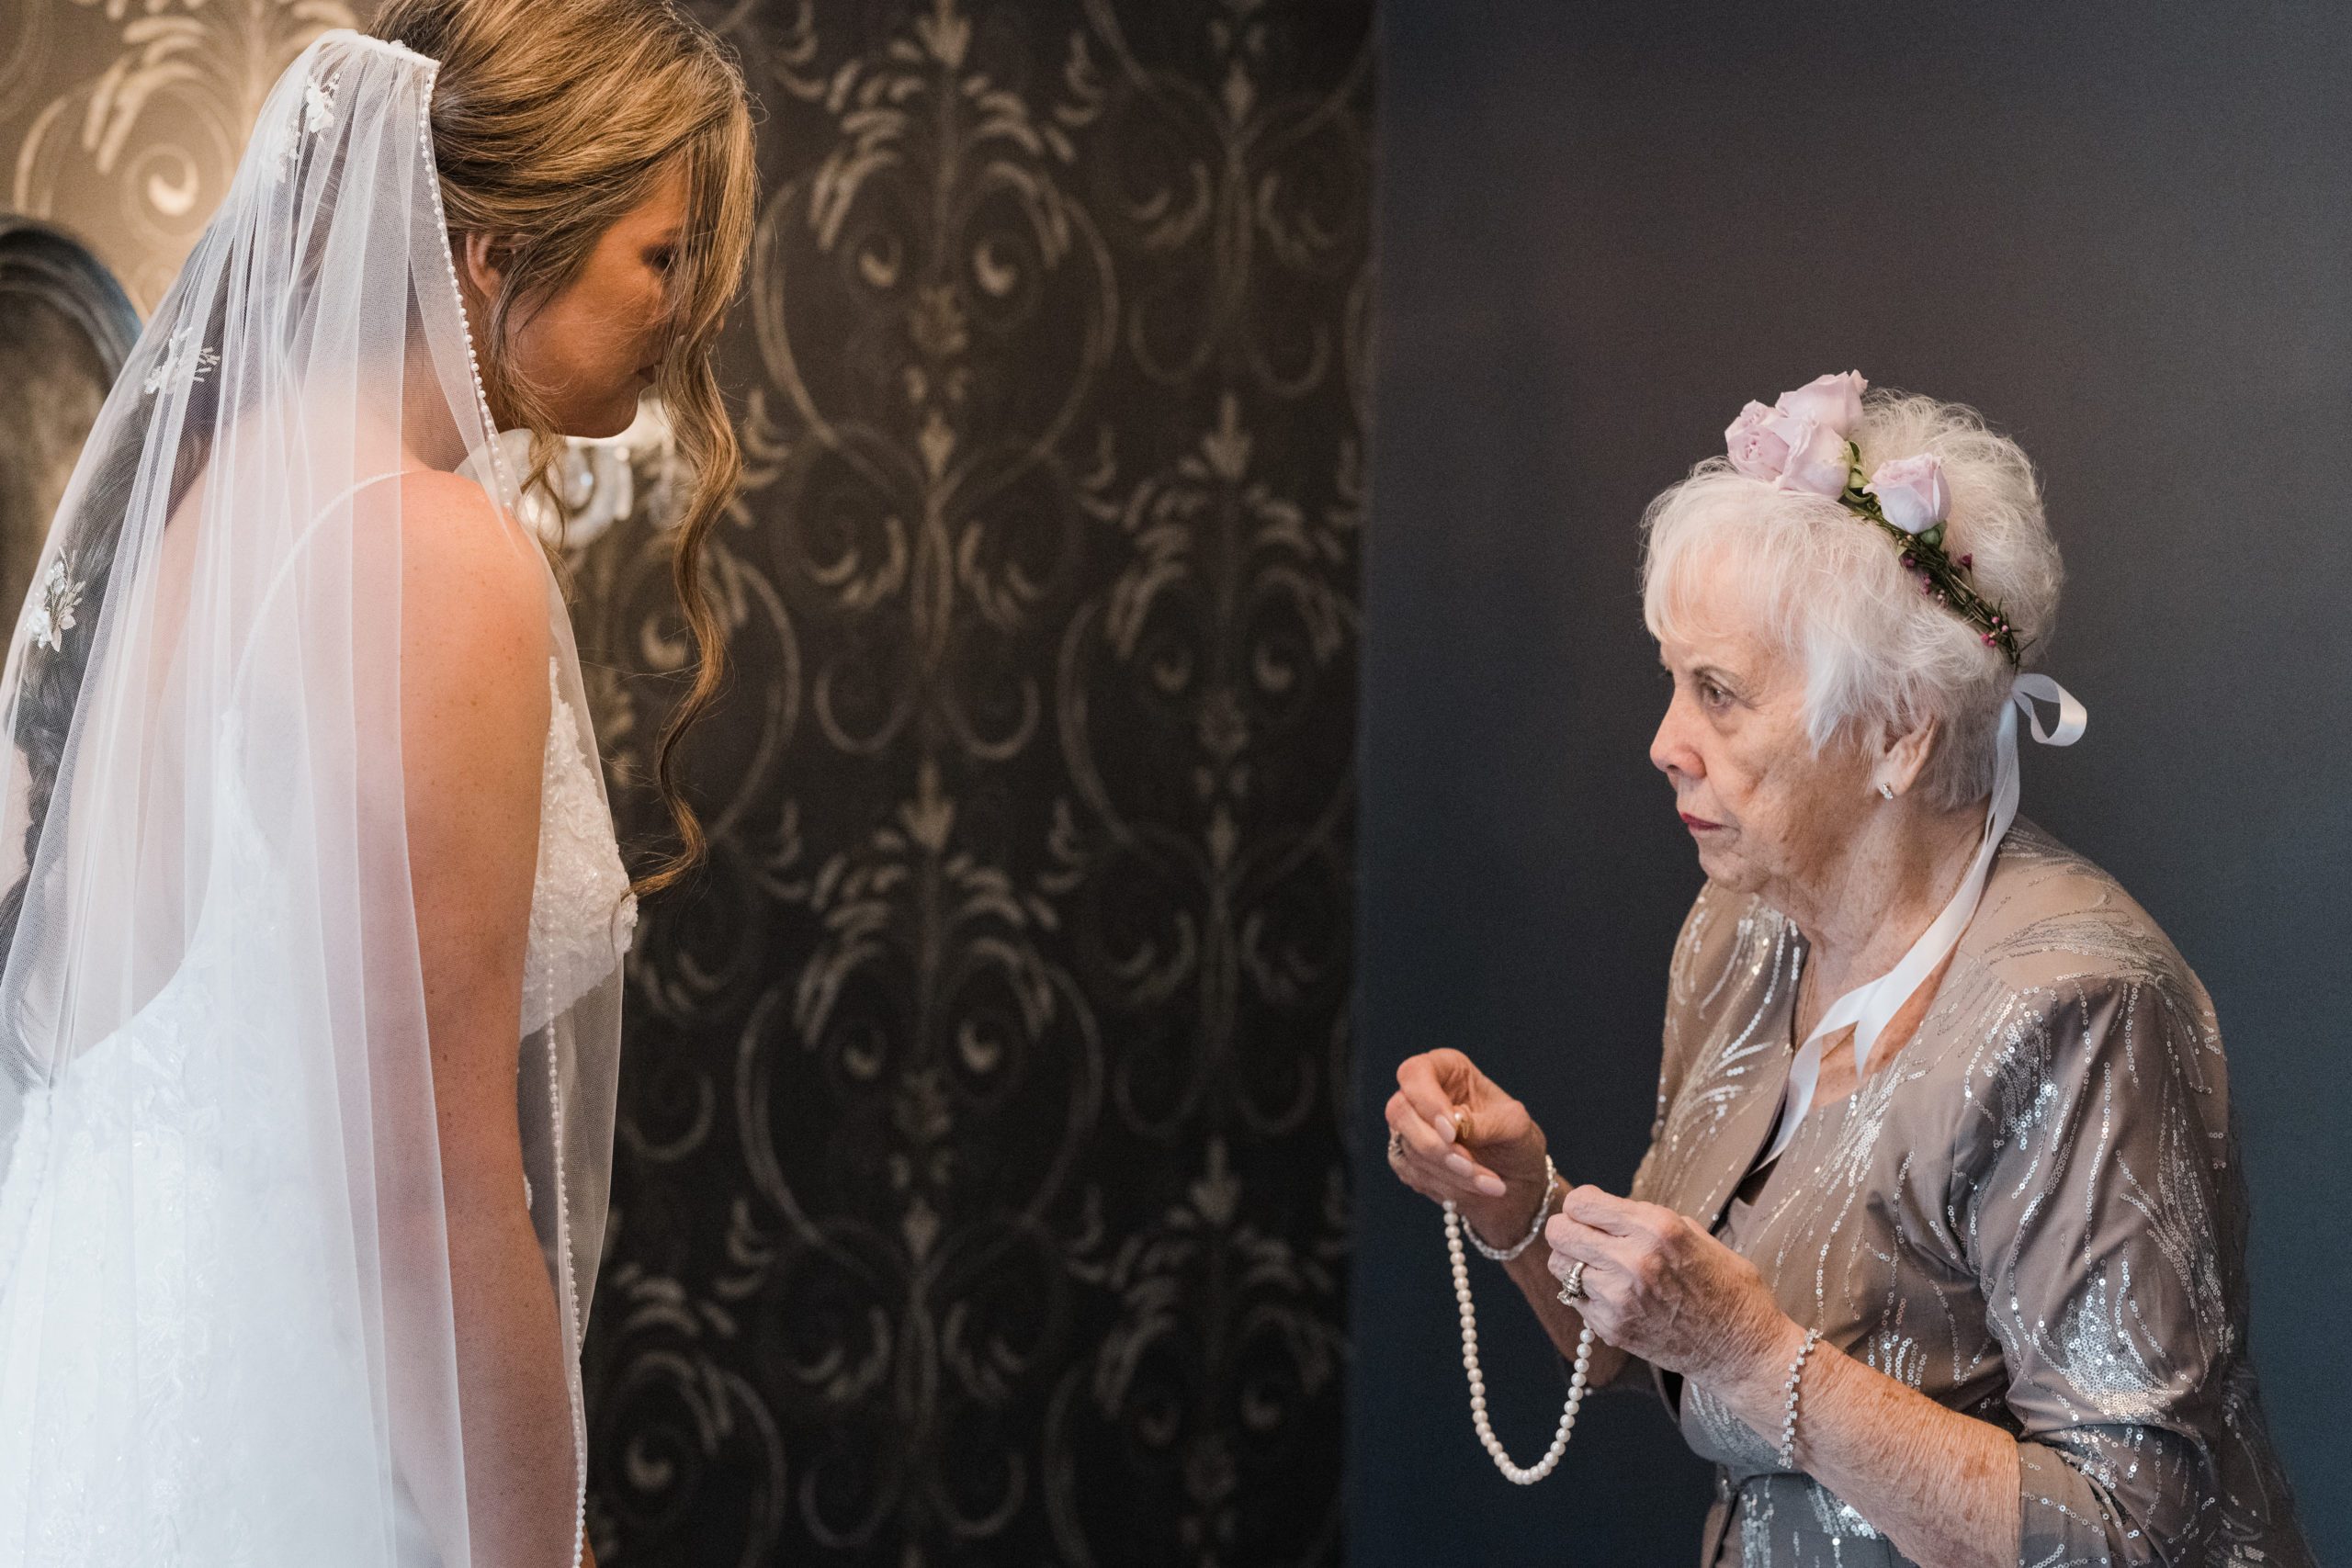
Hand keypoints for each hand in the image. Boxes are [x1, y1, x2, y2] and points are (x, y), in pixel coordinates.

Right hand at [1384, 1049, 1550, 1243]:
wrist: (1517, 1179)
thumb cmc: (1516, 1140)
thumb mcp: (1515, 1125)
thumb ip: (1487, 1122)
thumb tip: (1455, 1124)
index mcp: (1447, 1070)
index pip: (1415, 1072)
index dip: (1426, 1101)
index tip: (1451, 1132)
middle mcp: (1421, 1096)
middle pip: (1400, 1112)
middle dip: (1435, 1146)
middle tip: (1470, 1163)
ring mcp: (1409, 1129)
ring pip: (1411, 1149)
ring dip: (1452, 1172)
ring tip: (1491, 1182)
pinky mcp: (1407, 1160)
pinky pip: (1415, 1174)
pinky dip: (1449, 1186)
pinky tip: (1479, 1188)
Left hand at [1542, 1185, 1798, 1393]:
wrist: (1744, 1350)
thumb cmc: (1727, 1288)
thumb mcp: (1695, 1234)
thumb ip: (1646, 1219)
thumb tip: (1606, 1211)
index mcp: (1657, 1227)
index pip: (1582, 1202)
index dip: (1582, 1205)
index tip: (1591, 1212)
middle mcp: (1634, 1259)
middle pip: (1559, 1232)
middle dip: (1567, 1229)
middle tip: (1584, 1236)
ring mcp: (1619, 1297)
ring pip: (1560, 1266)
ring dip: (1573, 1262)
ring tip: (1599, 1267)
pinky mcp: (1612, 1328)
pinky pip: (1575, 1299)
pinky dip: (1587, 1294)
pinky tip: (1615, 1295)